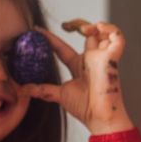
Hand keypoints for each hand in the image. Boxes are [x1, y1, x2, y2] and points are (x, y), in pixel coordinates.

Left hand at [21, 20, 133, 134]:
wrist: (100, 116)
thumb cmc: (85, 108)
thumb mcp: (59, 95)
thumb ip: (43, 90)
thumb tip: (23, 89)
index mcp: (78, 66)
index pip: (62, 48)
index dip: (51, 38)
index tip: (37, 30)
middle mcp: (90, 59)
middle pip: (86, 35)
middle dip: (78, 25)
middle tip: (67, 25)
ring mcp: (102, 57)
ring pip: (102, 33)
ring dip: (93, 26)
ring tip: (84, 29)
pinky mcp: (113, 57)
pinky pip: (117, 37)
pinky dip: (110, 29)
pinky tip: (99, 27)